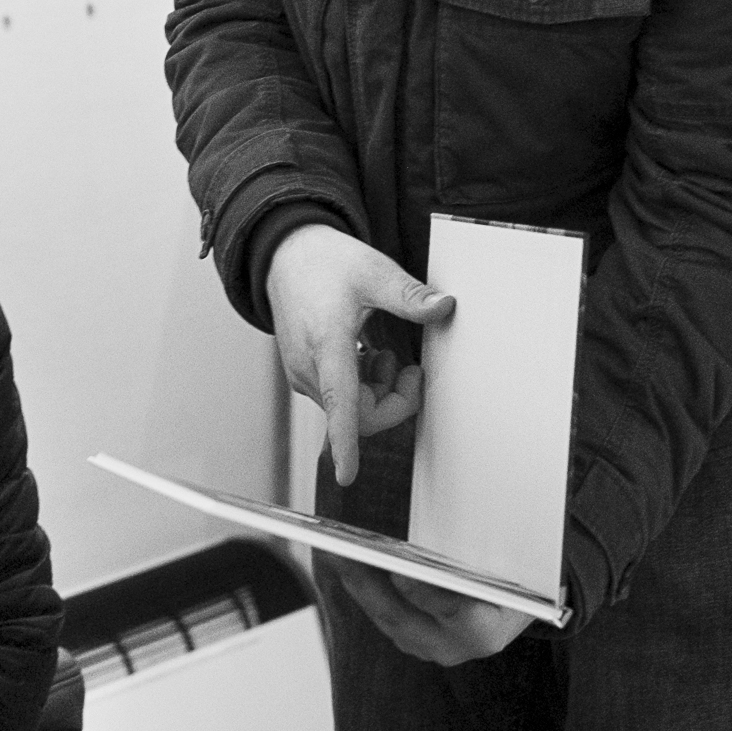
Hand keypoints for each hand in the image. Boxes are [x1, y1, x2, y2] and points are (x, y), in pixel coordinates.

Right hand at [265, 225, 454, 484]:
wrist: (286, 256)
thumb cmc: (326, 264)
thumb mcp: (374, 271)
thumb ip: (410, 295)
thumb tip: (445, 307)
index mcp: (327, 345)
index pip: (339, 404)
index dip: (345, 443)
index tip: (347, 474)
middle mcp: (309, 368)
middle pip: (357, 417)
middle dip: (393, 403)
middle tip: (412, 370)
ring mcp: (304, 375)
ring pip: (349, 411)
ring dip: (378, 393)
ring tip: (385, 354)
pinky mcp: (304, 375)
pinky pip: (339, 400)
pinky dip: (362, 387)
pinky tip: (366, 355)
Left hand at [327, 558, 535, 665]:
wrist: (520, 604)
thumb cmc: (516, 576)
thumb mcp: (513, 563)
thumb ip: (488, 551)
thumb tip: (462, 510)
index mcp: (487, 630)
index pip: (455, 614)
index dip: (425, 594)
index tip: (400, 572)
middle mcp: (456, 647)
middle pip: (403, 618)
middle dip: (369, 584)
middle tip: (345, 553)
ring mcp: (430, 648)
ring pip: (385, 618)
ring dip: (358, 583)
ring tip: (336, 550)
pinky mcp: (412, 640)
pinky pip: (381, 615)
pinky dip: (363, 588)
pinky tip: (346, 560)